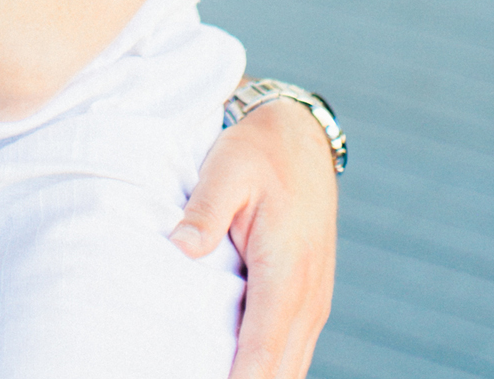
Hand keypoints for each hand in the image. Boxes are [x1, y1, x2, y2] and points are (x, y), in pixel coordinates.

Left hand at [169, 96, 336, 378]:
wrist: (300, 138)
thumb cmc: (258, 152)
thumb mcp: (226, 170)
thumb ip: (204, 211)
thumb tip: (179, 247)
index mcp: (285, 271)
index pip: (262, 350)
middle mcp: (307, 296)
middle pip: (280, 371)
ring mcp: (314, 303)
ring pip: (291, 368)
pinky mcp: (310, 301)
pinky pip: (293, 351)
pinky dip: (272, 370)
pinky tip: (241, 372)